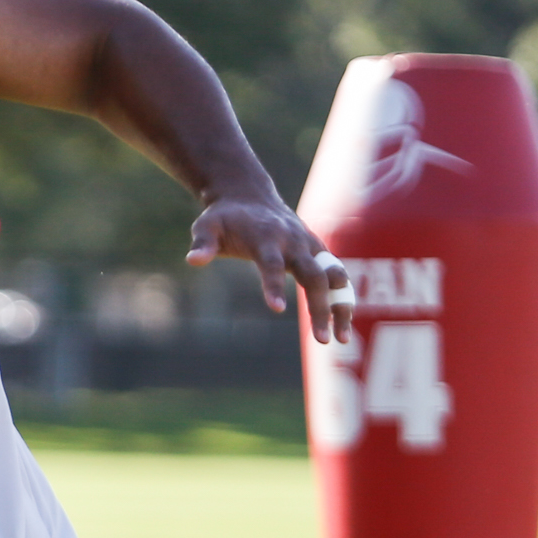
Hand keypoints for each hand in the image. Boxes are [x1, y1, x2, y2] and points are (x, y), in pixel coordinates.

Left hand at [190, 194, 348, 343]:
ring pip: (335, 276)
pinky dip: (343, 298)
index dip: (273, 285)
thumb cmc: (225, 218)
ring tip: (341, 339)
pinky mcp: (319, 251)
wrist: (250, 196)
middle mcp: (294, 241)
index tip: (277, 310)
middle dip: (319, 307)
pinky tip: (343, 328)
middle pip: (314, 275)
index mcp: (266, 237)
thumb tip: (193, 260)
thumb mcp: (207, 226)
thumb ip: (203, 243)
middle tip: (320, 340)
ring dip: (341, 305)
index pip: (271, 264)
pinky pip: (337, 276)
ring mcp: (310, 245)